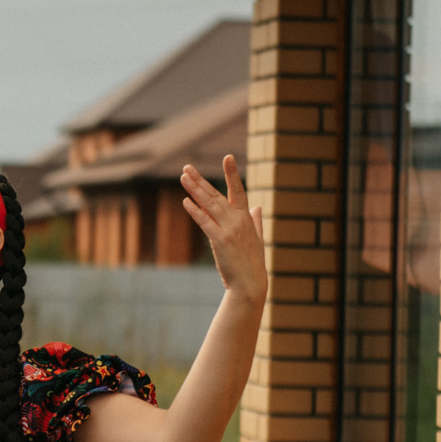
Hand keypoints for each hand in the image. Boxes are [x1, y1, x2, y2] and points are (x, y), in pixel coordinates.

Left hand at [180, 155, 265, 305]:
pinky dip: (194, 210)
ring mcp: (229, 229)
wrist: (250, 284)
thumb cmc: (252, 263)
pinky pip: (204, 222)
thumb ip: (256, 221)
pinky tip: (185, 201)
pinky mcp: (220, 240)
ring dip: (194, 189)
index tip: (228, 157)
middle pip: (216, 195)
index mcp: (246, 218)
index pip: (238, 190)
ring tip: (183, 177)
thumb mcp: (257, 239)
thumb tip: (257, 207)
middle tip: (187, 167)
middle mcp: (238, 220)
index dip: (232, 174)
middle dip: (200, 180)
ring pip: (209, 204)